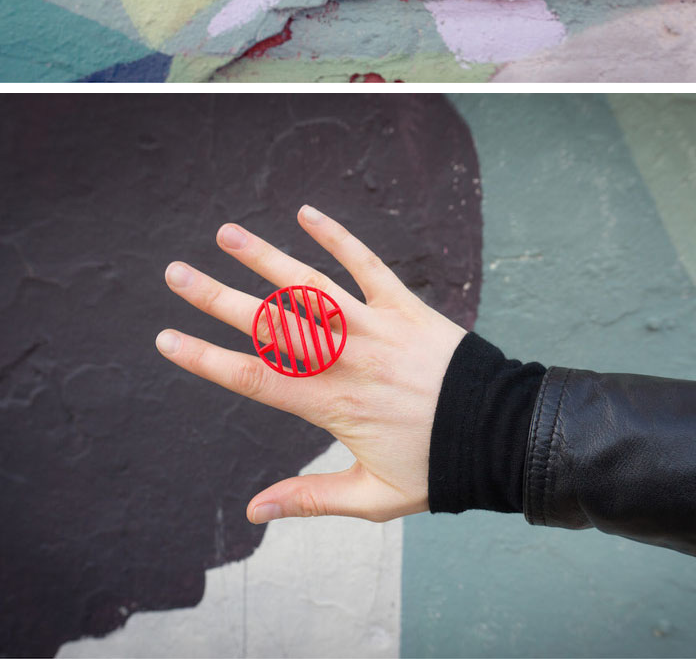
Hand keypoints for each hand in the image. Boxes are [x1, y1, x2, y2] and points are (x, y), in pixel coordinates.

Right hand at [156, 206, 465, 522]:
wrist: (501, 433)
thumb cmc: (437, 467)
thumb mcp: (373, 497)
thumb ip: (311, 499)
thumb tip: (254, 511)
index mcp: (330, 404)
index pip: (253, 378)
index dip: (205, 359)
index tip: (166, 338)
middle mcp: (345, 358)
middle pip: (269, 323)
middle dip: (217, 297)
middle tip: (175, 273)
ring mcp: (374, 326)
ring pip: (309, 287)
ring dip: (266, 257)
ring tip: (227, 233)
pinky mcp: (405, 305)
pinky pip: (367, 263)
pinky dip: (338, 237)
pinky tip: (307, 213)